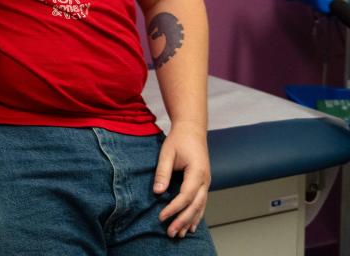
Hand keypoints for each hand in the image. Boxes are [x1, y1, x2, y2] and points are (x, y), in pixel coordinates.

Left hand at [155, 121, 209, 237]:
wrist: (192, 130)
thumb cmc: (178, 140)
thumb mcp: (166, 153)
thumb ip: (162, 173)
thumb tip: (157, 192)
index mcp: (197, 172)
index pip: (186, 196)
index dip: (174, 208)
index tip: (161, 217)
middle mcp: (205, 180)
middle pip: (195, 206)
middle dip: (183, 220)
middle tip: (171, 233)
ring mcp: (206, 182)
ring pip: (200, 207)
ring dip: (190, 221)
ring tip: (180, 234)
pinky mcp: (203, 183)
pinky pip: (201, 203)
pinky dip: (196, 215)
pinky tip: (190, 226)